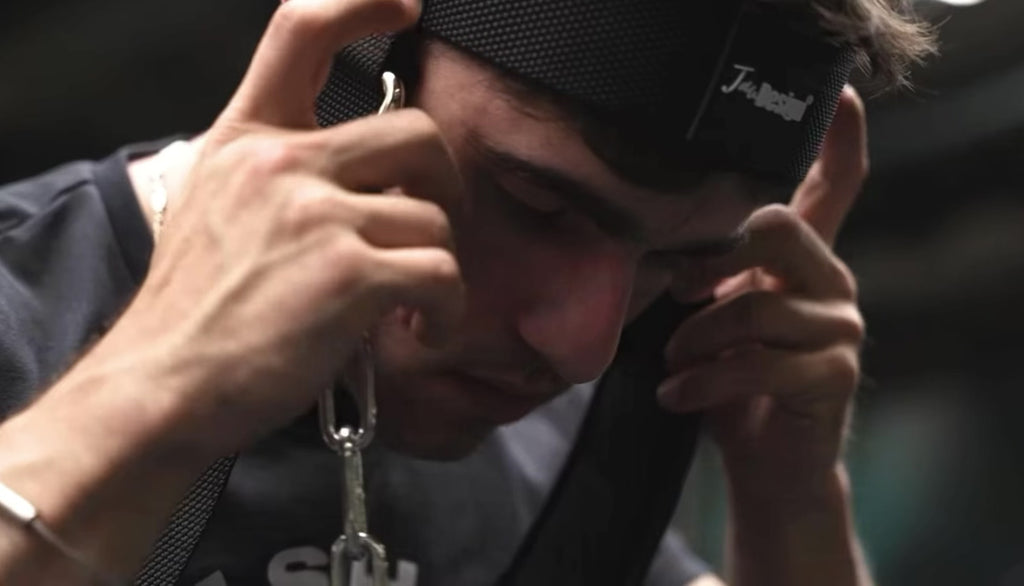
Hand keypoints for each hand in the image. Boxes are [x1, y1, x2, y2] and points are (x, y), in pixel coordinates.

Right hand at [61, 0, 464, 458]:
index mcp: (248, 140)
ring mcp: (315, 214)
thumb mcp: (216, 210)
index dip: (362, 5)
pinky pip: (441, 272)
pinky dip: (446, 308)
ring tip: (410, 301)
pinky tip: (418, 326)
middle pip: (416, 131)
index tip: (404, 5)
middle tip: (430, 223)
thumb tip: (361, 177)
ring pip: (432, 216)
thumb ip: (278, 176)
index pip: (301, 31)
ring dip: (438, 264)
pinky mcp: (347, 272)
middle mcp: (282, 164)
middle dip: (442, 183)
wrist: (163, 386)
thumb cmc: (194, 312)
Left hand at [658, 87, 867, 497]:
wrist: (765, 461)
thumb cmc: (730, 379)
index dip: (839, 143)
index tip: (837, 98)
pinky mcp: (834, 374)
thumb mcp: (712, 318)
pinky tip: (674, 395)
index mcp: (803, 257)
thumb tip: (647, 246)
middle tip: (673, 292)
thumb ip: (702, 276)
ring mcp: (840, 327)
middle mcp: (831, 281)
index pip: (834, 188)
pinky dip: (703, 381)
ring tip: (670, 365)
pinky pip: (758, 363)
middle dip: (711, 257)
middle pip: (775, 229)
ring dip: (694, 340)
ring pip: (754, 308)